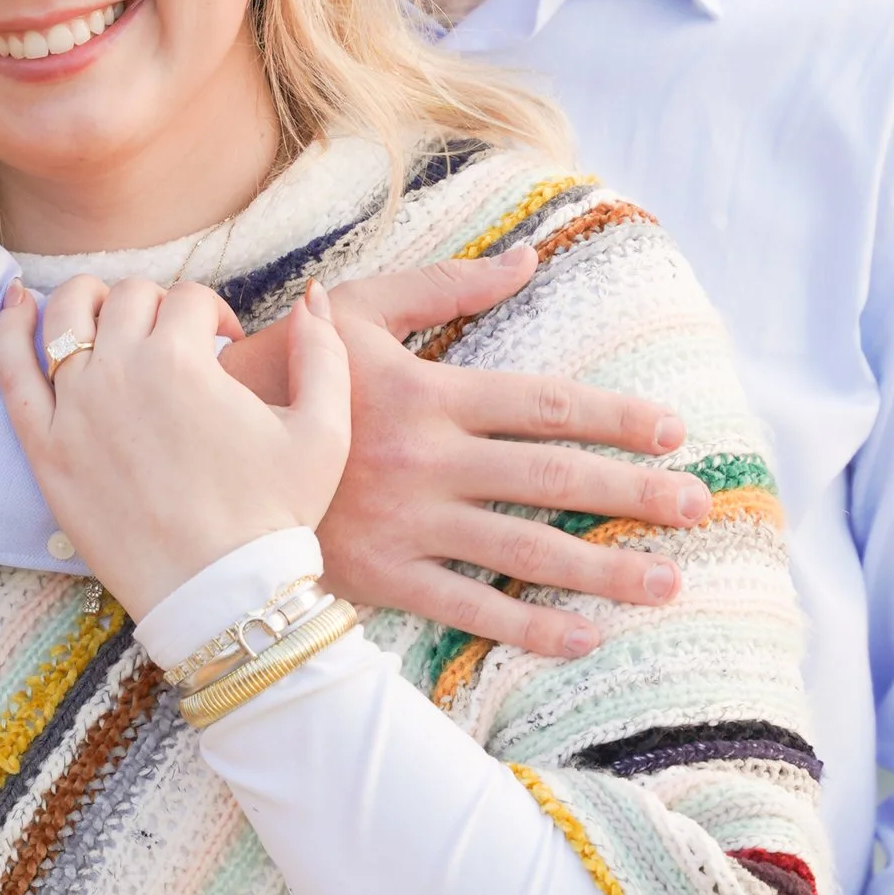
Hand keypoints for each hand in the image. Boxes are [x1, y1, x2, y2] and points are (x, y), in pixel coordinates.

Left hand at [0, 273, 350, 620]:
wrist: (219, 592)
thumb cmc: (273, 515)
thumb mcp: (324, 431)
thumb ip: (324, 353)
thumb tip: (313, 296)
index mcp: (183, 359)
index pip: (189, 299)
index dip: (215, 315)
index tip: (224, 346)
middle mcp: (121, 371)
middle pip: (128, 296)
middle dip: (158, 307)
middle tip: (173, 342)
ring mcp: (74, 408)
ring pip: (66, 314)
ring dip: (87, 300)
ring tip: (103, 315)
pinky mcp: (45, 448)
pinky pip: (12, 372)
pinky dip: (10, 330)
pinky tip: (16, 308)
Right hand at [220, 245, 709, 659]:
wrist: (194, 456)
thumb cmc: (282, 374)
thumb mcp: (359, 311)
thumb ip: (448, 285)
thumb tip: (530, 256)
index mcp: (429, 392)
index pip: (545, 404)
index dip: (614, 419)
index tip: (673, 434)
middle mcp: (429, 460)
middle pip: (553, 478)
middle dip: (633, 495)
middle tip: (699, 509)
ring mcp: (408, 523)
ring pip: (524, 550)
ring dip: (603, 570)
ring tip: (667, 583)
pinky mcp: (382, 578)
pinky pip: (469, 608)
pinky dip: (529, 628)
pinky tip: (585, 638)